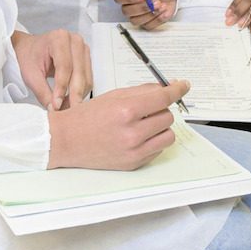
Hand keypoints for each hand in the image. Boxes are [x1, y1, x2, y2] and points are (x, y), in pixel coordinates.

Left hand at [11, 29, 90, 110]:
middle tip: (66, 111)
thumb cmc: (30, 56)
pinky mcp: (87, 59)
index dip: (61, 88)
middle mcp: (75, 41)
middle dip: (73, 95)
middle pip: (79, 73)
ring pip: (86, 78)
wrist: (31, 48)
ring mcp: (83, 49)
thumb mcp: (30, 74)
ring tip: (66, 107)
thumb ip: (42, 91)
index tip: (56, 104)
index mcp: (59, 38)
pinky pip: (88, 79)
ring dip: (78, 95)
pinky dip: (80, 92)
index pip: (64, 67)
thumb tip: (54, 108)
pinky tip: (70, 100)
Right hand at [47, 81, 189, 169]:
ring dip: (160, 127)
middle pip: (167, 116)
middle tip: (147, 109)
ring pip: (168, 135)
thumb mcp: (114, 95)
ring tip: (144, 124)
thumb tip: (165, 88)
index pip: (163, 98)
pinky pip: (158, 149)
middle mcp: (132, 132)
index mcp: (126, 110)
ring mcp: (134, 151)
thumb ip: (142, 91)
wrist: (66, 141)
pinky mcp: (134, 164)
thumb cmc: (88, 117)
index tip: (184, 85)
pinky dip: (153, 141)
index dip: (177, 90)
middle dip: (161, 109)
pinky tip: (138, 136)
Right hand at [115, 0, 177, 29]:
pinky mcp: (146, 23)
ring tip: (162, 5)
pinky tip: (164, 11)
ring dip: (151, 14)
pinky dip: (158, 19)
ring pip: (136, 20)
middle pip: (126, 11)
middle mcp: (130, 4)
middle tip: (157, 2)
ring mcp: (137, 15)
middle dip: (143, 7)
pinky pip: (148, 26)